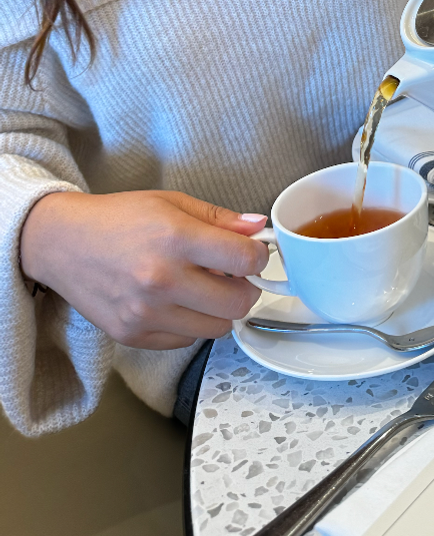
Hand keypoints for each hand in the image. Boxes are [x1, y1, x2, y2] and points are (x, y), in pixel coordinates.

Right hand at [20, 189, 269, 349]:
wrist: (62, 243)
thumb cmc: (119, 218)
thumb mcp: (172, 203)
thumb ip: (219, 218)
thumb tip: (258, 227)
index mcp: (176, 239)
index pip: (244, 260)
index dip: (259, 256)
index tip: (254, 253)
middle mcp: (162, 281)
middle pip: (238, 303)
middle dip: (245, 288)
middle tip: (233, 275)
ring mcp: (146, 314)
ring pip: (217, 329)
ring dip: (219, 310)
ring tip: (204, 288)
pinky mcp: (133, 337)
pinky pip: (186, 341)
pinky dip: (191, 324)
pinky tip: (177, 302)